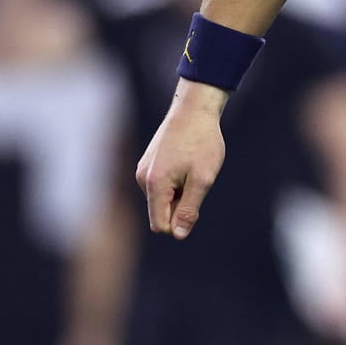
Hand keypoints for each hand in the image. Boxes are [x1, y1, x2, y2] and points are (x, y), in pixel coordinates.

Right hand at [135, 80, 228, 239]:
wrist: (194, 109)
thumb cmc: (202, 142)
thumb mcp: (202, 179)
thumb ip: (189, 209)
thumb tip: (178, 235)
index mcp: (155, 185)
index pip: (160, 225)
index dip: (180, 221)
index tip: (196, 201)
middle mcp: (143, 179)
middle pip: (161, 212)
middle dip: (180, 204)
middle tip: (196, 180)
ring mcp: (143, 170)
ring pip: (162, 198)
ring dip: (179, 192)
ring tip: (192, 168)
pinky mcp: (148, 163)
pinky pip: (161, 185)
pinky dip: (175, 180)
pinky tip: (186, 162)